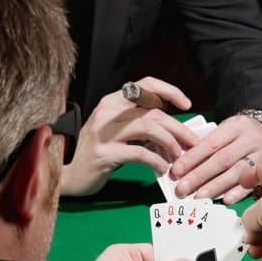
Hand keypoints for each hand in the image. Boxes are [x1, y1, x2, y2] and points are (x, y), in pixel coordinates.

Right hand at [61, 78, 197, 196]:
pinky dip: (156, 160)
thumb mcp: (119, 131)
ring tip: (178, 156)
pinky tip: (162, 168)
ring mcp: (104, 132)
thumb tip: (177, 128)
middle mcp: (107, 111)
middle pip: (154, 112)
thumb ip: (142, 124)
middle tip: (193, 142)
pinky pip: (139, 153)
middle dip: (179, 128)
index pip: (146, 85)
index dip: (170, 91)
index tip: (187, 105)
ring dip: (170, 143)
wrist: (69, 175)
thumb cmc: (99, 151)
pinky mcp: (104, 152)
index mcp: (113, 101)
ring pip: (150, 128)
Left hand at [168, 113, 261, 204]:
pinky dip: (238, 193)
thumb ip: (206, 143)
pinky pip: (252, 183)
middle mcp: (251, 140)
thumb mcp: (225, 129)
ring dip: (215, 187)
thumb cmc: (238, 134)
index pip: (211, 143)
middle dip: (199, 176)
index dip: (192, 158)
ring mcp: (261, 155)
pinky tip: (225, 200)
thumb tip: (182, 165)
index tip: (176, 171)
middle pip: (223, 160)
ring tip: (198, 196)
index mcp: (236, 126)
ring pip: (237, 173)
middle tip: (181, 189)